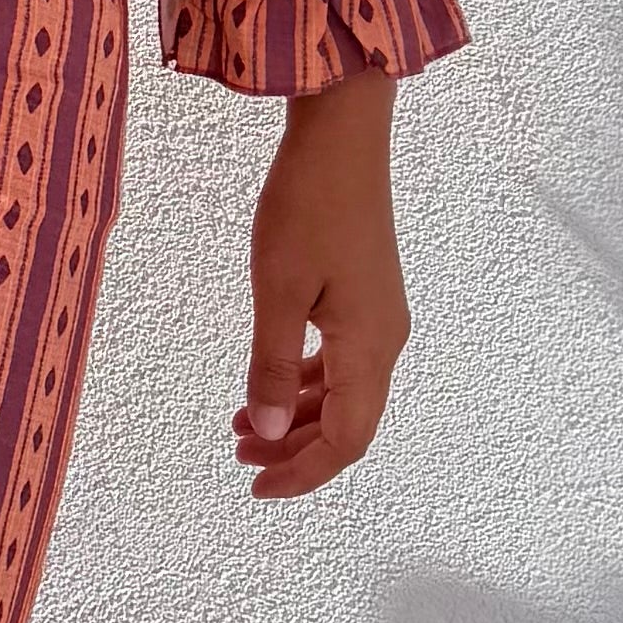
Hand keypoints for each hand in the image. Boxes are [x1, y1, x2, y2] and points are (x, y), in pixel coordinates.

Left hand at [234, 68, 409, 500]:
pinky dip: (305, 382)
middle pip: (348, 424)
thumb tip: (265, 432)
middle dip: (294, 449)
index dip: (304, 473)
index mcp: (368, 348)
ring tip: (241, 422)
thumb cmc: (308, 206)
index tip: (258, 486)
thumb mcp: (277, 291)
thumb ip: (269, 366)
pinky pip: (341, 361)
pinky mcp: (367, 297)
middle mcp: (384, 341)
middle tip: (238, 454)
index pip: (346, 441)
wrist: (343, 136)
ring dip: (296, 416)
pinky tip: (269, 380)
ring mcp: (379, 319)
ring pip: (343, 394)